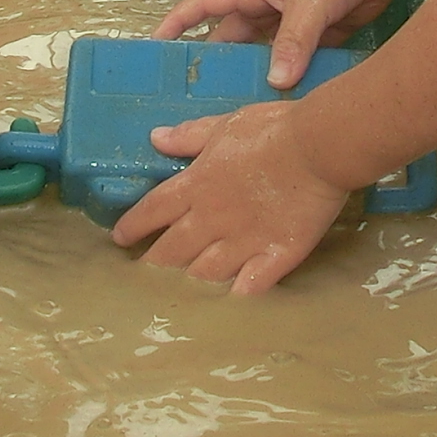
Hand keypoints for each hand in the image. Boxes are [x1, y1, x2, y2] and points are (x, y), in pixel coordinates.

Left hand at [111, 103, 352, 290]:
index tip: (119, 240)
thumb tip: (156, 137)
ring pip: (204, 274)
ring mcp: (243, 241)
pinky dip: (236, 299)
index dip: (133, 226)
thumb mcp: (225, 125)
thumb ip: (190, 136)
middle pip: (172, 250)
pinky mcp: (275, 255)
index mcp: (198, 184)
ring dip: (187, 287)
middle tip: (139, 284)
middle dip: (152, 267)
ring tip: (175, 301)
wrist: (317, 147)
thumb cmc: (272, 129)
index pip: (153, 209)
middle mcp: (212, 218)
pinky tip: (225, 311)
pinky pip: (250, 286)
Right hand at [150, 0, 404, 88]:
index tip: (153, 46)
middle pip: (234, 40)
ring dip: (258, 76)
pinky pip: (299, 61)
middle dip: (218, 65)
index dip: (176, 24)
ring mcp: (294, 20)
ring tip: (244, 109)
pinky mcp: (321, 33)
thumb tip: (275, 83)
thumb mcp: (309, 1)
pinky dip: (294, 78)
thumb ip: (293, 42)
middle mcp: (268, 6)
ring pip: (266, 54)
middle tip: (202, 99)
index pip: (202, 6)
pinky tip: (291, 103)